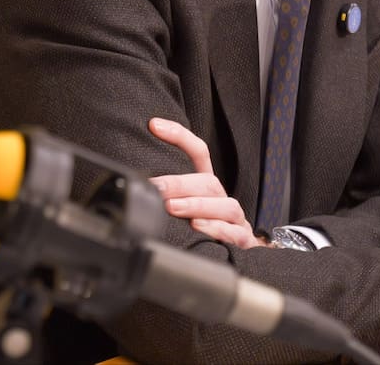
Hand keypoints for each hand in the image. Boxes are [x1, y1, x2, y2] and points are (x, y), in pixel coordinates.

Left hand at [147, 117, 264, 248]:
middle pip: (208, 182)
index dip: (179, 136)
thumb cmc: (208, 228)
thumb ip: (166, 197)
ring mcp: (235, 219)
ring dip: (197, 205)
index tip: (154, 125)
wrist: (244, 253)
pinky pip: (234, 232)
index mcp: (208, 186)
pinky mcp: (242, 239)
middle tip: (156, 187)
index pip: (198, 152)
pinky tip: (199, 228)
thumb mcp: (186, 210)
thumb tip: (134, 186)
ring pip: (225, 205)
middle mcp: (222, 198)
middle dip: (180, 183)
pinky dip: (217, 229)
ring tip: (174, 208)